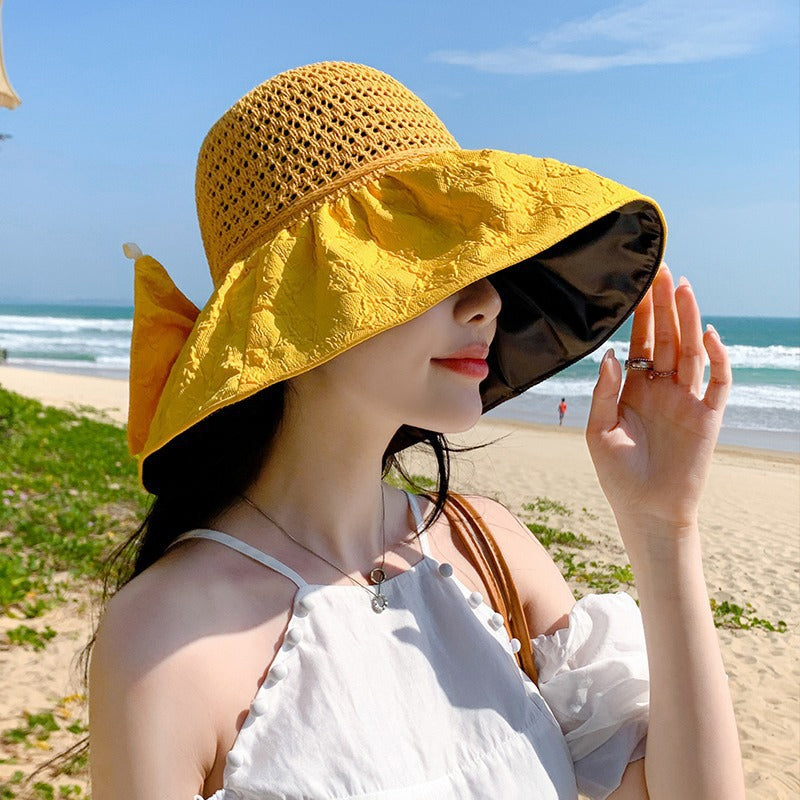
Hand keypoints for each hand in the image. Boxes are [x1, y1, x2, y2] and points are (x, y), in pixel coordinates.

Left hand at [585, 263, 731, 532]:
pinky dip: (717, 357)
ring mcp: (687, 401)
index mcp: (636, 390)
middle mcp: (663, 389)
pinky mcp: (708, 417)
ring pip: (691, 351)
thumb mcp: (599, 431)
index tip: (638, 284)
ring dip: (688, 320)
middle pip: (667, 339)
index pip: (640, 343)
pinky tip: (707, 332)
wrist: (645, 512)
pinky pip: (718, 382)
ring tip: (683, 287)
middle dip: (664, 306)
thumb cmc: (617, 475)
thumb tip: (610, 354)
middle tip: (661, 270)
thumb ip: (604, 392)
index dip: (640, 315)